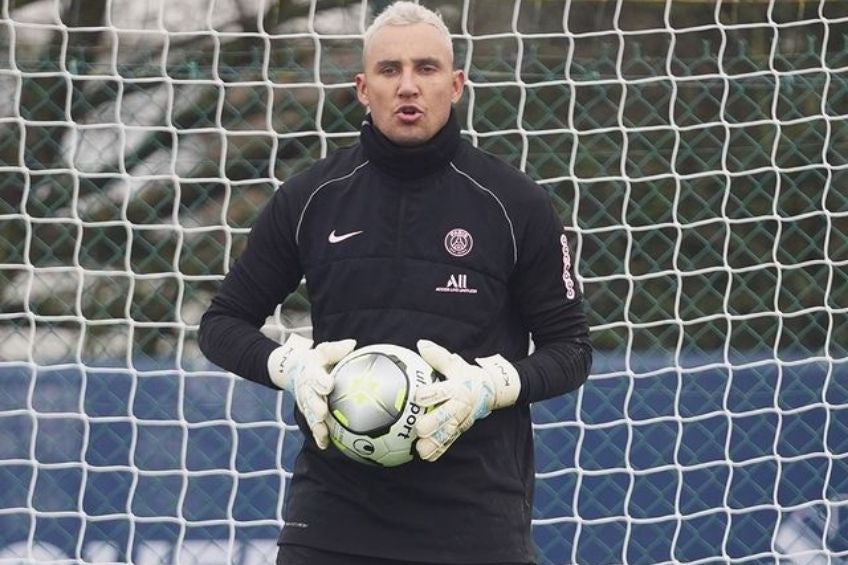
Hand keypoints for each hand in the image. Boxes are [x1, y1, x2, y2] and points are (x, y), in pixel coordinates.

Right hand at [267, 334, 355, 448]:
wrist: (294, 370)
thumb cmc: (316, 360)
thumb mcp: (323, 351)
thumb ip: (335, 350)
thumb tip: (352, 344)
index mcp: (311, 372)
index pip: (315, 376)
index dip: (321, 381)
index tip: (329, 384)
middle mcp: (306, 389)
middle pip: (310, 399)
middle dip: (316, 406)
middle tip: (323, 413)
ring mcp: (306, 403)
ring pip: (310, 415)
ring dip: (316, 425)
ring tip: (323, 434)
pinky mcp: (308, 413)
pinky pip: (312, 425)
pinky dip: (318, 435)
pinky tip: (324, 444)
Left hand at [413, 339, 520, 460]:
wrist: (491, 390)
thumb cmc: (467, 375)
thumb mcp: (454, 363)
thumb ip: (437, 356)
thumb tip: (421, 344)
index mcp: (457, 388)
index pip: (443, 391)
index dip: (430, 393)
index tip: (417, 396)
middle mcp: (459, 406)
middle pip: (446, 416)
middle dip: (434, 423)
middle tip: (419, 428)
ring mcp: (460, 420)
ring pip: (447, 433)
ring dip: (435, 442)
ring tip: (420, 450)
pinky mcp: (460, 429)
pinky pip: (449, 441)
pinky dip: (439, 450)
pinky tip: (426, 456)